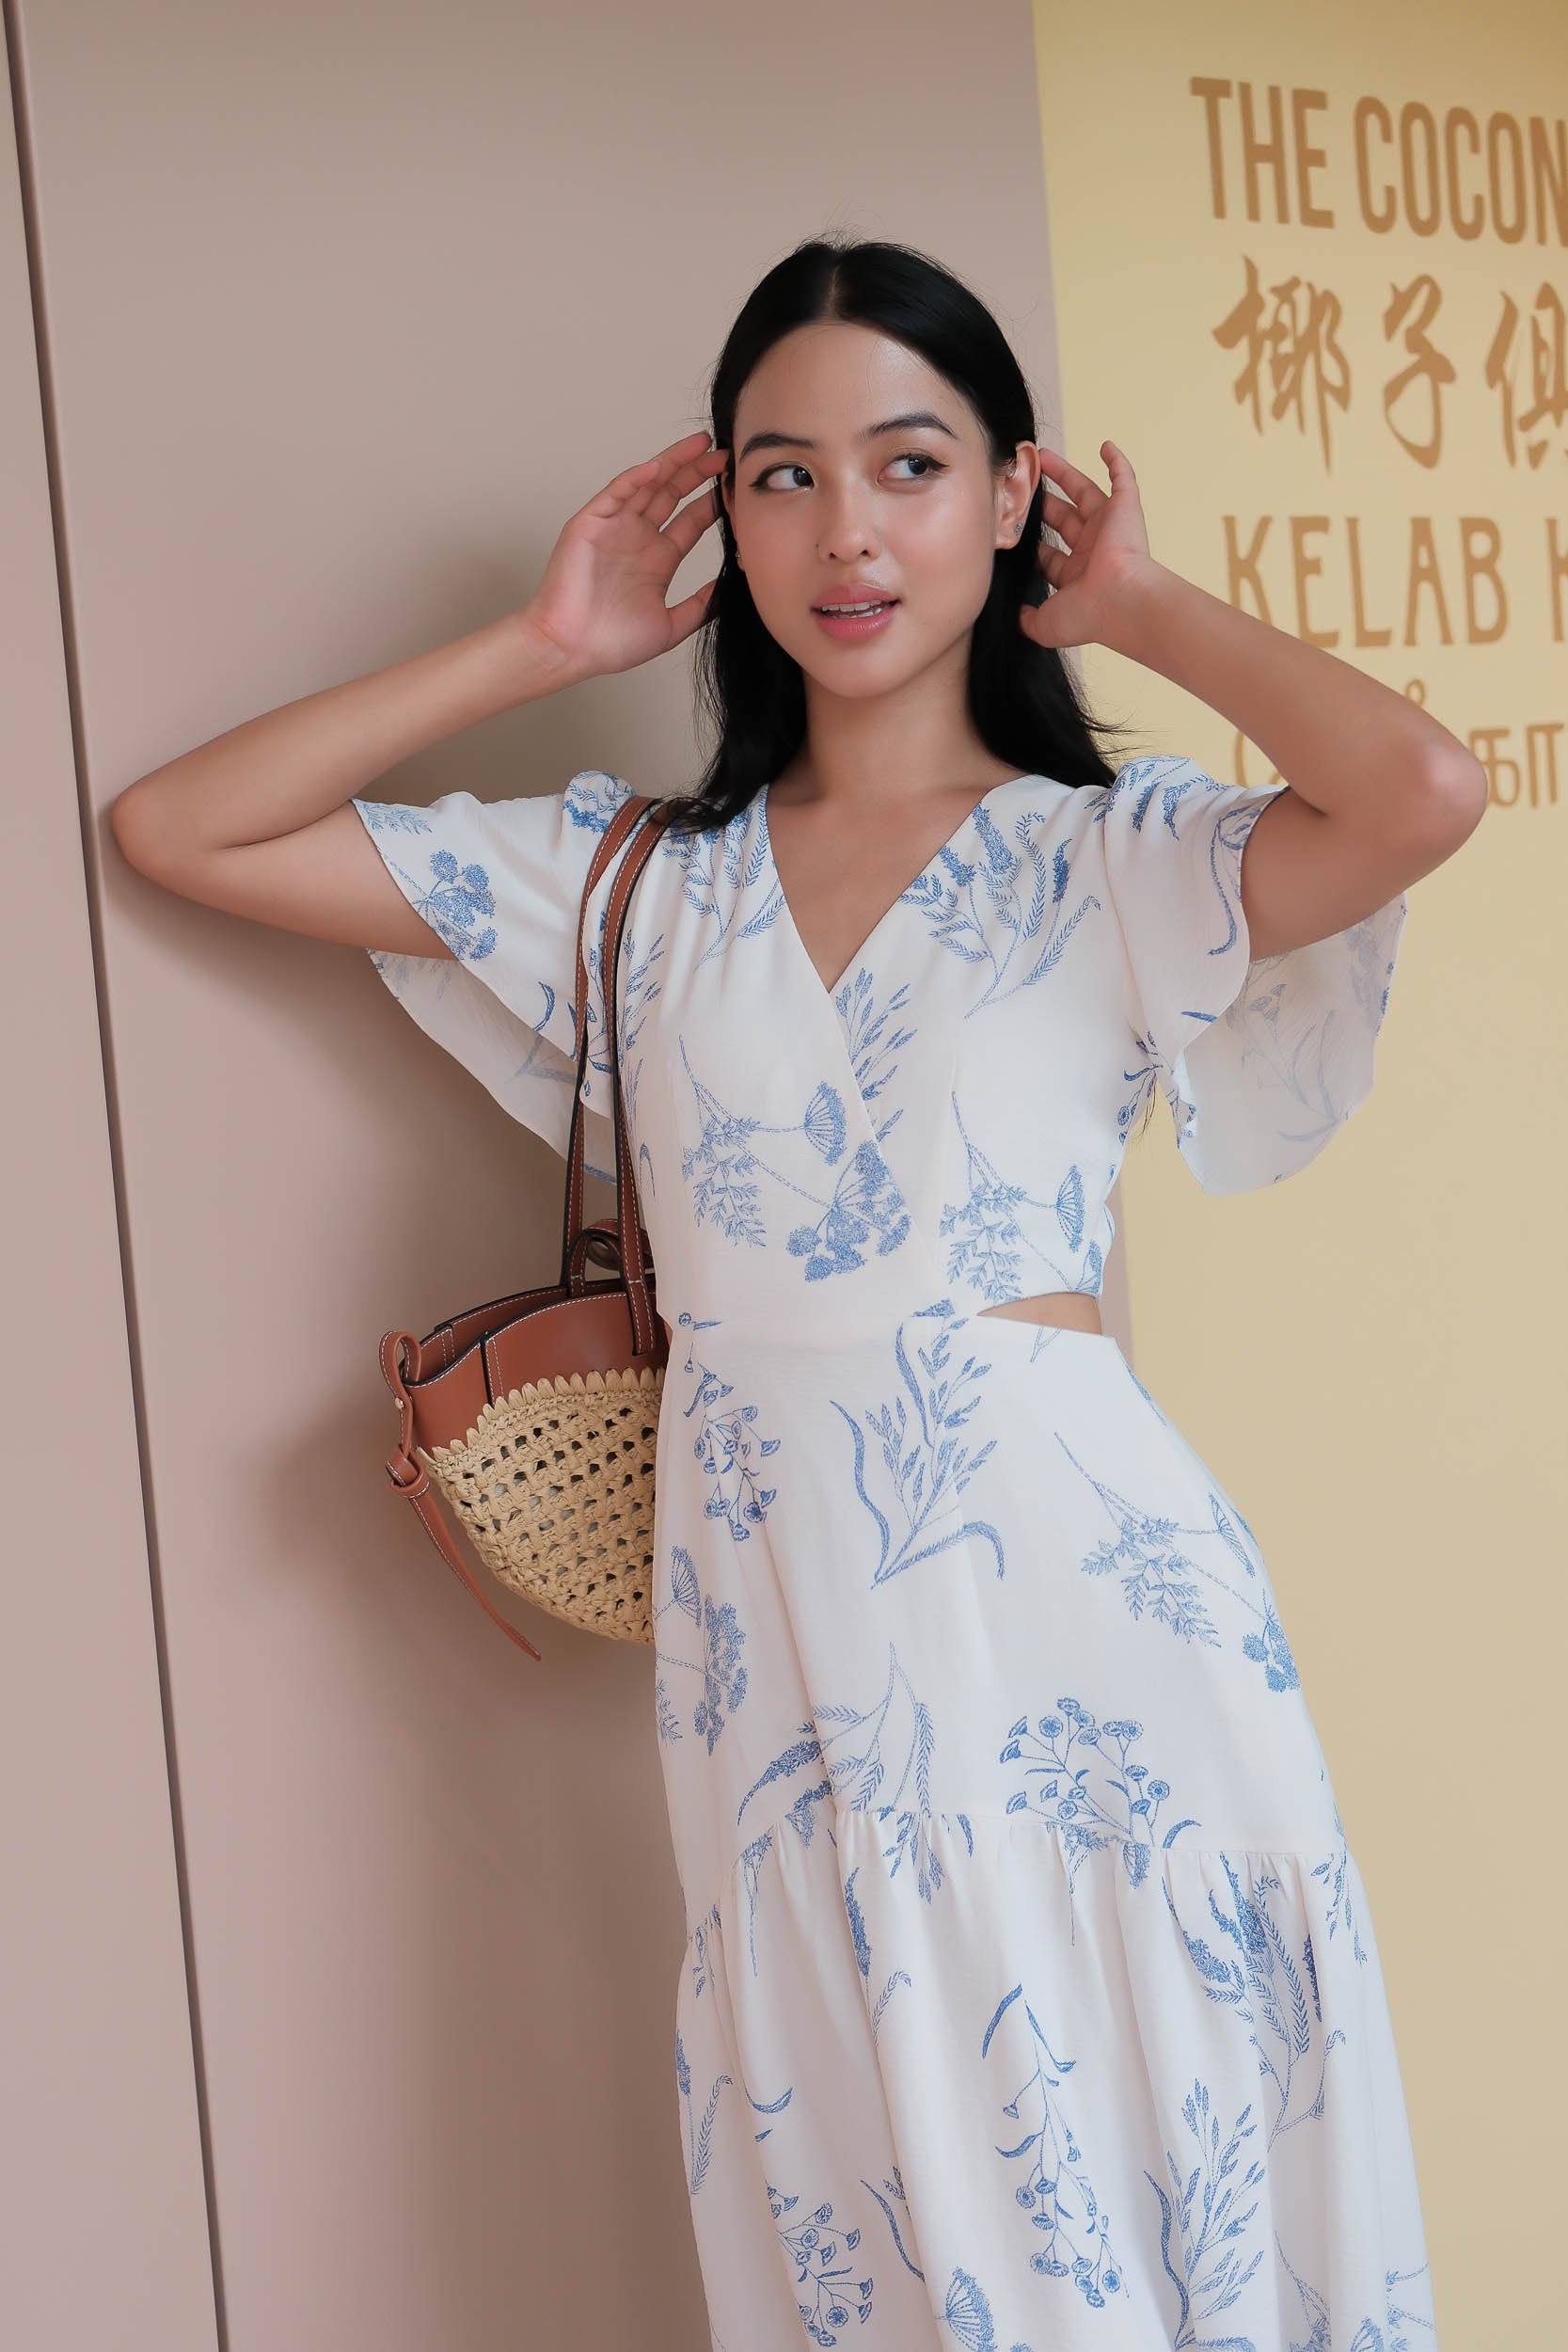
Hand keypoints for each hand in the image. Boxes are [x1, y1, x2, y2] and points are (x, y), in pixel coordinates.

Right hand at [517, 430, 725, 681]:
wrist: (570, 649)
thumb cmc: (612, 644)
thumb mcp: (672, 627)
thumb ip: (701, 606)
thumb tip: (731, 589)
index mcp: (657, 560)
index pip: (690, 522)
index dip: (712, 503)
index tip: (737, 487)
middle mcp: (637, 539)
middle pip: (672, 495)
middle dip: (698, 473)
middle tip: (725, 455)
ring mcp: (614, 528)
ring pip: (647, 486)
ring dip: (672, 463)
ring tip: (700, 445)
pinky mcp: (590, 524)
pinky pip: (614, 494)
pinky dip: (634, 478)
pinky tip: (657, 467)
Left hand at [1018, 440, 1159, 652]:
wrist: (1121, 600)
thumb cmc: (1087, 615)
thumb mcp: (1044, 625)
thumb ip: (1028, 619)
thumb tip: (1017, 614)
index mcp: (1075, 577)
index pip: (1049, 557)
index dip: (1032, 544)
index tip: (1012, 526)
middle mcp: (1092, 550)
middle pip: (1062, 519)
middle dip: (1044, 503)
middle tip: (1024, 485)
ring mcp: (1109, 527)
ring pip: (1083, 493)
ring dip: (1065, 474)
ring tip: (1043, 456)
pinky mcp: (1126, 508)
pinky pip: (1124, 479)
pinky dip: (1117, 462)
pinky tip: (1106, 446)